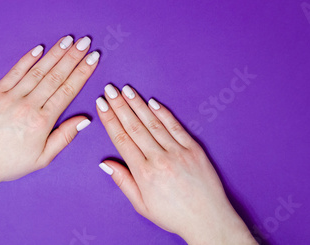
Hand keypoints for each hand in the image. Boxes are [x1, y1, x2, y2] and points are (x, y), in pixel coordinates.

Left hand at [0, 35, 98, 212]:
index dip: (82, 73)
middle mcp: (27, 106)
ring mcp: (10, 97)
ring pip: (38, 71)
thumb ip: (65, 136)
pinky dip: (28, 59)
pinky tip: (40, 48)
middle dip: (73, 57)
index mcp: (42, 122)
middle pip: (56, 76)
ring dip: (55, 54)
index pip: (68, 91)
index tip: (93, 59)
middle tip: (85, 43)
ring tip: (69, 40)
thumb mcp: (43, 158)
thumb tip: (85, 119)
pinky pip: (14, 72)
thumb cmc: (9, 162)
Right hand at [96, 84, 256, 244]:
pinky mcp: (194, 149)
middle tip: (109, 90)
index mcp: (144, 173)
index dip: (110, 120)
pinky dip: (164, 114)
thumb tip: (105, 164)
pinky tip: (152, 102)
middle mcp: (160, 159)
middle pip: (135, 126)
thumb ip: (124, 182)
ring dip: (138, 104)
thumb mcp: (142, 205)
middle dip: (120, 106)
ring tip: (126, 90)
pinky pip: (176, 127)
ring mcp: (179, 152)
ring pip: (154, 123)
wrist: (207, 219)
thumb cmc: (174, 215)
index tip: (101, 105)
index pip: (122, 139)